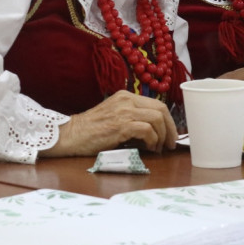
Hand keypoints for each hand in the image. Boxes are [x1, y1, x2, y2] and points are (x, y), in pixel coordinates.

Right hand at [40, 90, 176, 157]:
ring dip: (163, 136)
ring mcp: (123, 111)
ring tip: (159, 148)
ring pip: (156, 118)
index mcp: (126, 96)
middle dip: (170, 129)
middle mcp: (126, 100)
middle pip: (160, 110)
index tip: (171, 135)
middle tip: (171, 144)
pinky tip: (150, 148)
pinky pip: (147, 130)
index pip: (157, 104)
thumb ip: (133, 118)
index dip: (169, 121)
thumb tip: (156, 132)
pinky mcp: (120, 125)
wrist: (72, 135)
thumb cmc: (92, 130)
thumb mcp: (115, 116)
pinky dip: (153, 140)